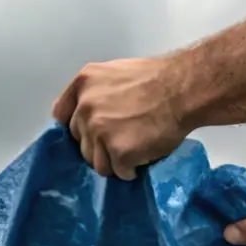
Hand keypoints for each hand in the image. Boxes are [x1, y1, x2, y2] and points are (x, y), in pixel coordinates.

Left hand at [51, 58, 189, 179]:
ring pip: (97, 162)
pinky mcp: (117, 151)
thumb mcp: (115, 74)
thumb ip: (96, 93)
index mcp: (83, 85)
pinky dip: (131, 169)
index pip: (61, 115)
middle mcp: (85, 108)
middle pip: (80, 142)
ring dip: (114, 161)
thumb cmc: (157, 79)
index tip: (88, 134)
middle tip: (123, 139)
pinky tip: (144, 155)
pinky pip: (118, 171)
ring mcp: (99, 131)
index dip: (76, 128)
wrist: (183, 89)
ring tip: (136, 148)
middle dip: (99, 145)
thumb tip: (89, 116)